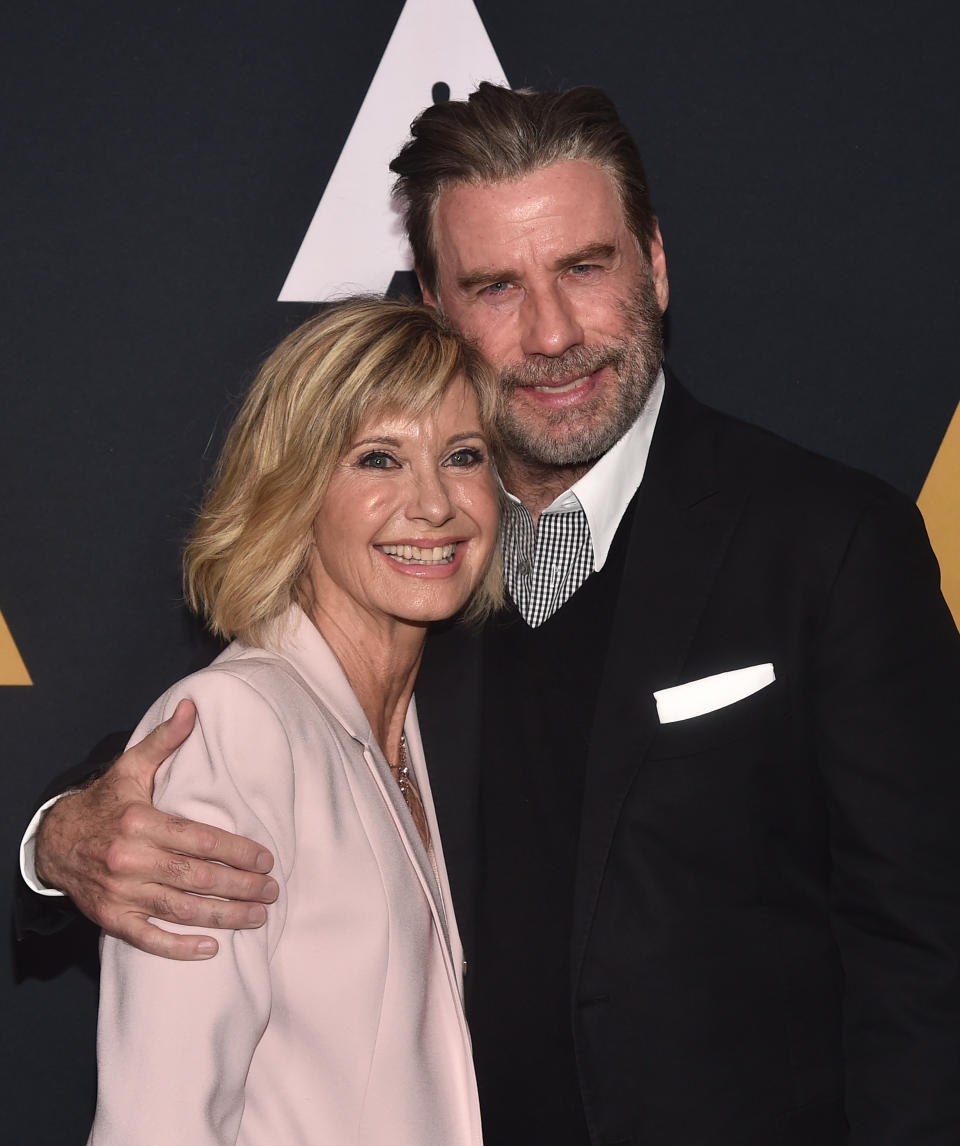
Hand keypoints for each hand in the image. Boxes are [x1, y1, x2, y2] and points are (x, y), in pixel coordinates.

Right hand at [34, 699, 278, 959]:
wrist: (55, 841)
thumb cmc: (105, 802)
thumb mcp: (131, 767)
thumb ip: (166, 740)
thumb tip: (192, 707)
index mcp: (140, 822)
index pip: (199, 840)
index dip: (236, 852)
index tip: (266, 860)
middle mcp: (130, 860)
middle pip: (196, 878)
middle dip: (239, 887)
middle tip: (271, 891)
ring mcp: (120, 893)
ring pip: (180, 910)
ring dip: (223, 917)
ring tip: (257, 916)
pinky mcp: (111, 918)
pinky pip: (148, 938)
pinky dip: (179, 947)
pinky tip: (211, 948)